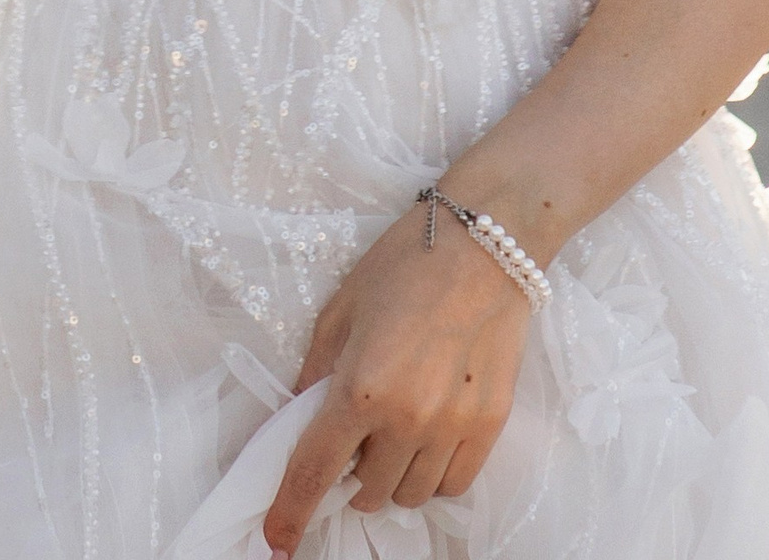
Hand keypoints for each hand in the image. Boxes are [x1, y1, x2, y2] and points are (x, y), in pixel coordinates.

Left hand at [264, 202, 530, 549]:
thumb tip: (300, 417)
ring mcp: (453, 427)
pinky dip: (433, 476)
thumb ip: (316, 371)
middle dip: (351, 474)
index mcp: (361, 386)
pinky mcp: (490, 425)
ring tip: (395, 433)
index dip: (291, 512)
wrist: (488, 239)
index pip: (315, 470)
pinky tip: (429, 442)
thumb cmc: (406, 262)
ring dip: (391, 477)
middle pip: (366, 490)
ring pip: (410, 494)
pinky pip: (454, 484)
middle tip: (355, 436)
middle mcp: (407, 418)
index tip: (278, 542)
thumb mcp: (343, 308)